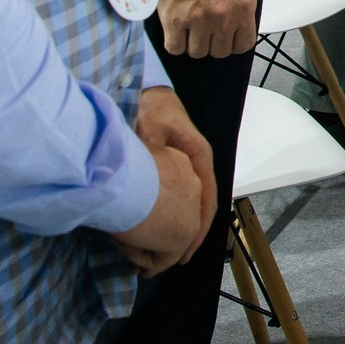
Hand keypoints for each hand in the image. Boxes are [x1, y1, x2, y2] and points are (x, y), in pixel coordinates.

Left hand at [134, 87, 216, 261]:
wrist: (138, 83)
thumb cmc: (147, 103)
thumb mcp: (152, 126)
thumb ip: (156, 152)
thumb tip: (153, 184)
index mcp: (198, 155)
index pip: (207, 199)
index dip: (198, 230)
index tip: (183, 255)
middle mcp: (195, 161)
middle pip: (201, 203)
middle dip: (190, 233)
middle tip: (174, 260)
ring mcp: (184, 161)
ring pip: (191, 199)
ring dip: (183, 224)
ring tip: (168, 250)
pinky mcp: (171, 161)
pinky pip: (179, 192)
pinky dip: (175, 211)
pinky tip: (161, 223)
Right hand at [157, 0, 256, 57]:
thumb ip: (239, 6)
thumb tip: (233, 27)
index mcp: (244, 6)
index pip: (244, 44)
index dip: (233, 42)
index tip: (225, 36)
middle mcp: (224, 17)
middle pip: (220, 52)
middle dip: (212, 43)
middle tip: (204, 30)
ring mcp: (199, 20)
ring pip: (197, 52)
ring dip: (192, 43)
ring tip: (188, 27)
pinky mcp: (174, 20)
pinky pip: (175, 48)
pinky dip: (174, 42)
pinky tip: (174, 30)